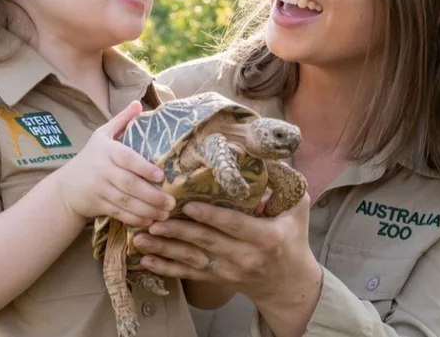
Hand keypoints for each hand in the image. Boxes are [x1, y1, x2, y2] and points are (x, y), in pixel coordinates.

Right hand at [56, 101, 174, 226]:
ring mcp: (99, 189)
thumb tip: (138, 104)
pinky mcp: (98, 205)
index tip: (161, 175)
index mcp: (106, 150)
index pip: (126, 158)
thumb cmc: (91, 157)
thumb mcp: (102, 135)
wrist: (66, 187)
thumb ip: (122, 120)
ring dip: (148, 209)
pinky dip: (136, 219)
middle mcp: (101, 170)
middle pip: (128, 184)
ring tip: (166, 213)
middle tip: (172, 200)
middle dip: (152, 195)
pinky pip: (119, 214)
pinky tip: (151, 221)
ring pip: (126, 202)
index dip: (143, 167)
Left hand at [132, 194, 320, 304]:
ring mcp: (229, 271)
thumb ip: (285, 183)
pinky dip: (166, 269)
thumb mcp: (298, 210)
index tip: (189, 205)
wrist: (288, 284)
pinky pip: (189, 274)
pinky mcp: (217, 279)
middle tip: (153, 218)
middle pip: (207, 242)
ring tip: (141, 239)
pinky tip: (146, 262)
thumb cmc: (293, 239)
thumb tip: (268, 155)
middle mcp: (245, 256)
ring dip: (165, 250)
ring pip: (192, 260)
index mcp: (266, 237)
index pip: (234, 225)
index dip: (211, 216)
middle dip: (177, 231)